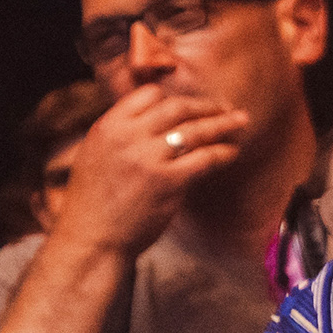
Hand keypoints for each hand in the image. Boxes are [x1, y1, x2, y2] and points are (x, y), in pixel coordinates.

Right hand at [48, 85, 249, 255]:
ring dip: (223, 123)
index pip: (149, 94)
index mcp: (108, 126)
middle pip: (177, 107)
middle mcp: (128, 137)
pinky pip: (205, 158)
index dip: (173, 98)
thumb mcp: (95, 154)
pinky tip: (232, 152)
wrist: (90, 238)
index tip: (190, 107)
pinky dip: (223, 152)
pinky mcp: (168, 183)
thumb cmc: (93, 201)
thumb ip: (122, 135)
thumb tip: (157, 124)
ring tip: (241, 122)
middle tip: (226, 108)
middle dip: (206, 106)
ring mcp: (148, 159)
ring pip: (196, 130)